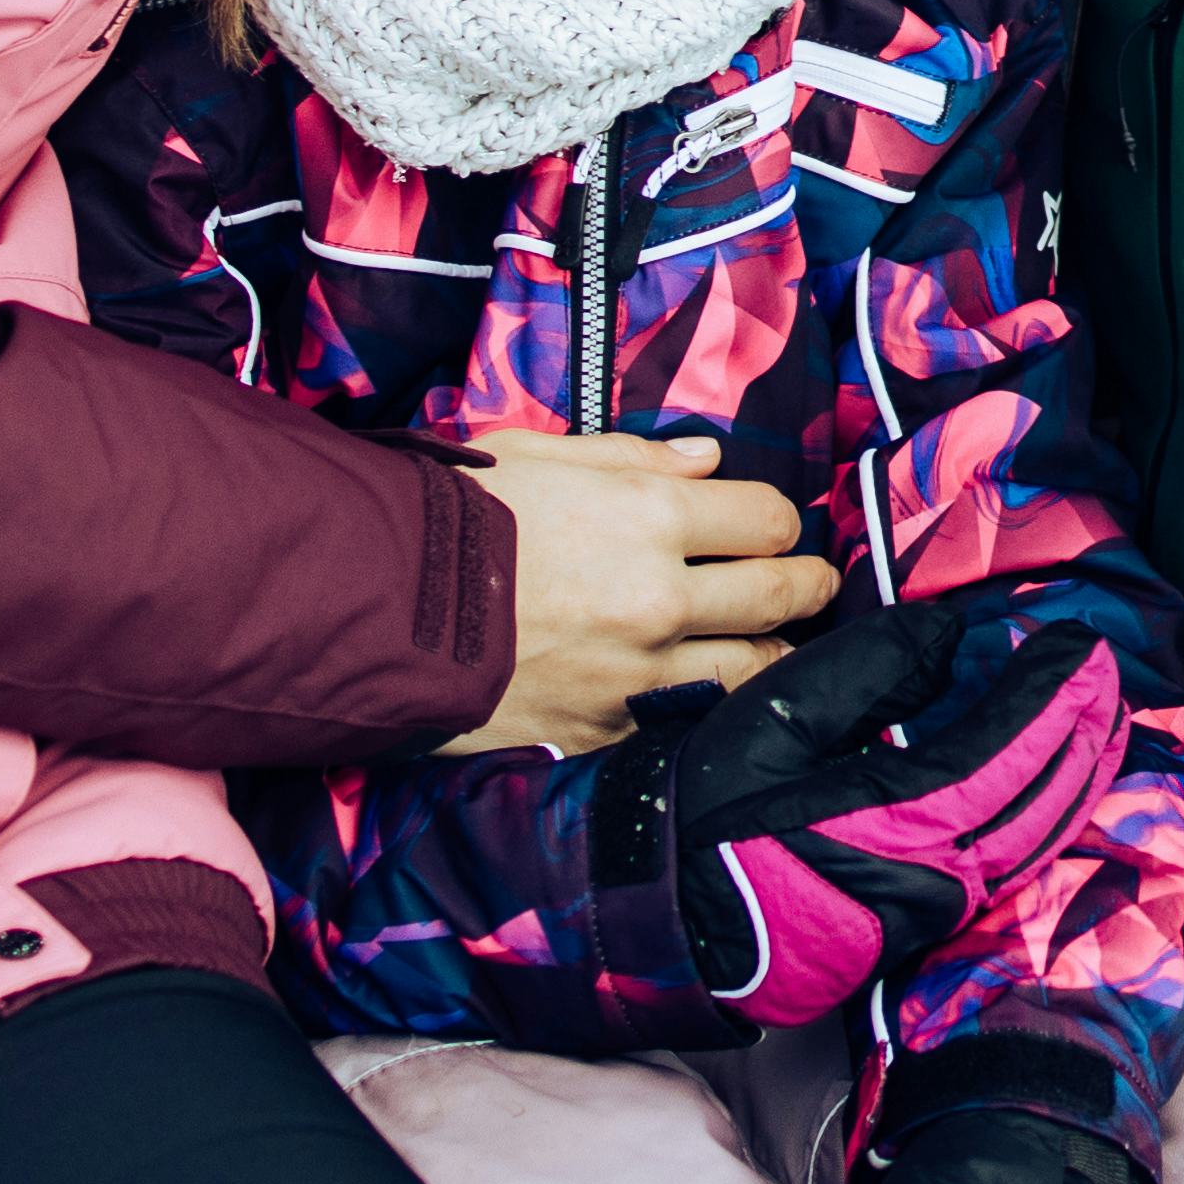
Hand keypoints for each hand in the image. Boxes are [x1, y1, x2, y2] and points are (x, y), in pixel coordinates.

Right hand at [454, 432, 833, 755]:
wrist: (371, 611)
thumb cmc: (447, 519)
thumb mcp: (536, 456)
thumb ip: (632, 460)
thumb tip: (706, 461)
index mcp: (649, 515)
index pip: (768, 520)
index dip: (778, 523)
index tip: (772, 529)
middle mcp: (660, 596)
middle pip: (782, 593)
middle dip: (807, 584)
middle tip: (812, 583)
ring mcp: (639, 671)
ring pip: (754, 668)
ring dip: (774, 652)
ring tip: (777, 644)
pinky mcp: (609, 726)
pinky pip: (689, 716)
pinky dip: (709, 702)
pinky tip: (712, 689)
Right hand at [629, 601, 1132, 1026]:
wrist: (667, 922)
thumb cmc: (705, 813)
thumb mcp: (776, 719)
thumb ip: (870, 670)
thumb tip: (949, 632)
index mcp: (898, 821)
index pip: (1008, 748)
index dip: (1051, 693)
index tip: (1078, 644)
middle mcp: (934, 876)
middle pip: (1040, 798)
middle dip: (1081, 730)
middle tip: (1105, 672)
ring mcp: (933, 911)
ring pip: (1033, 838)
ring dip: (1074, 773)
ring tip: (1099, 720)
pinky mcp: (921, 927)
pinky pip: (1009, 865)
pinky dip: (1044, 815)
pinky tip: (1053, 786)